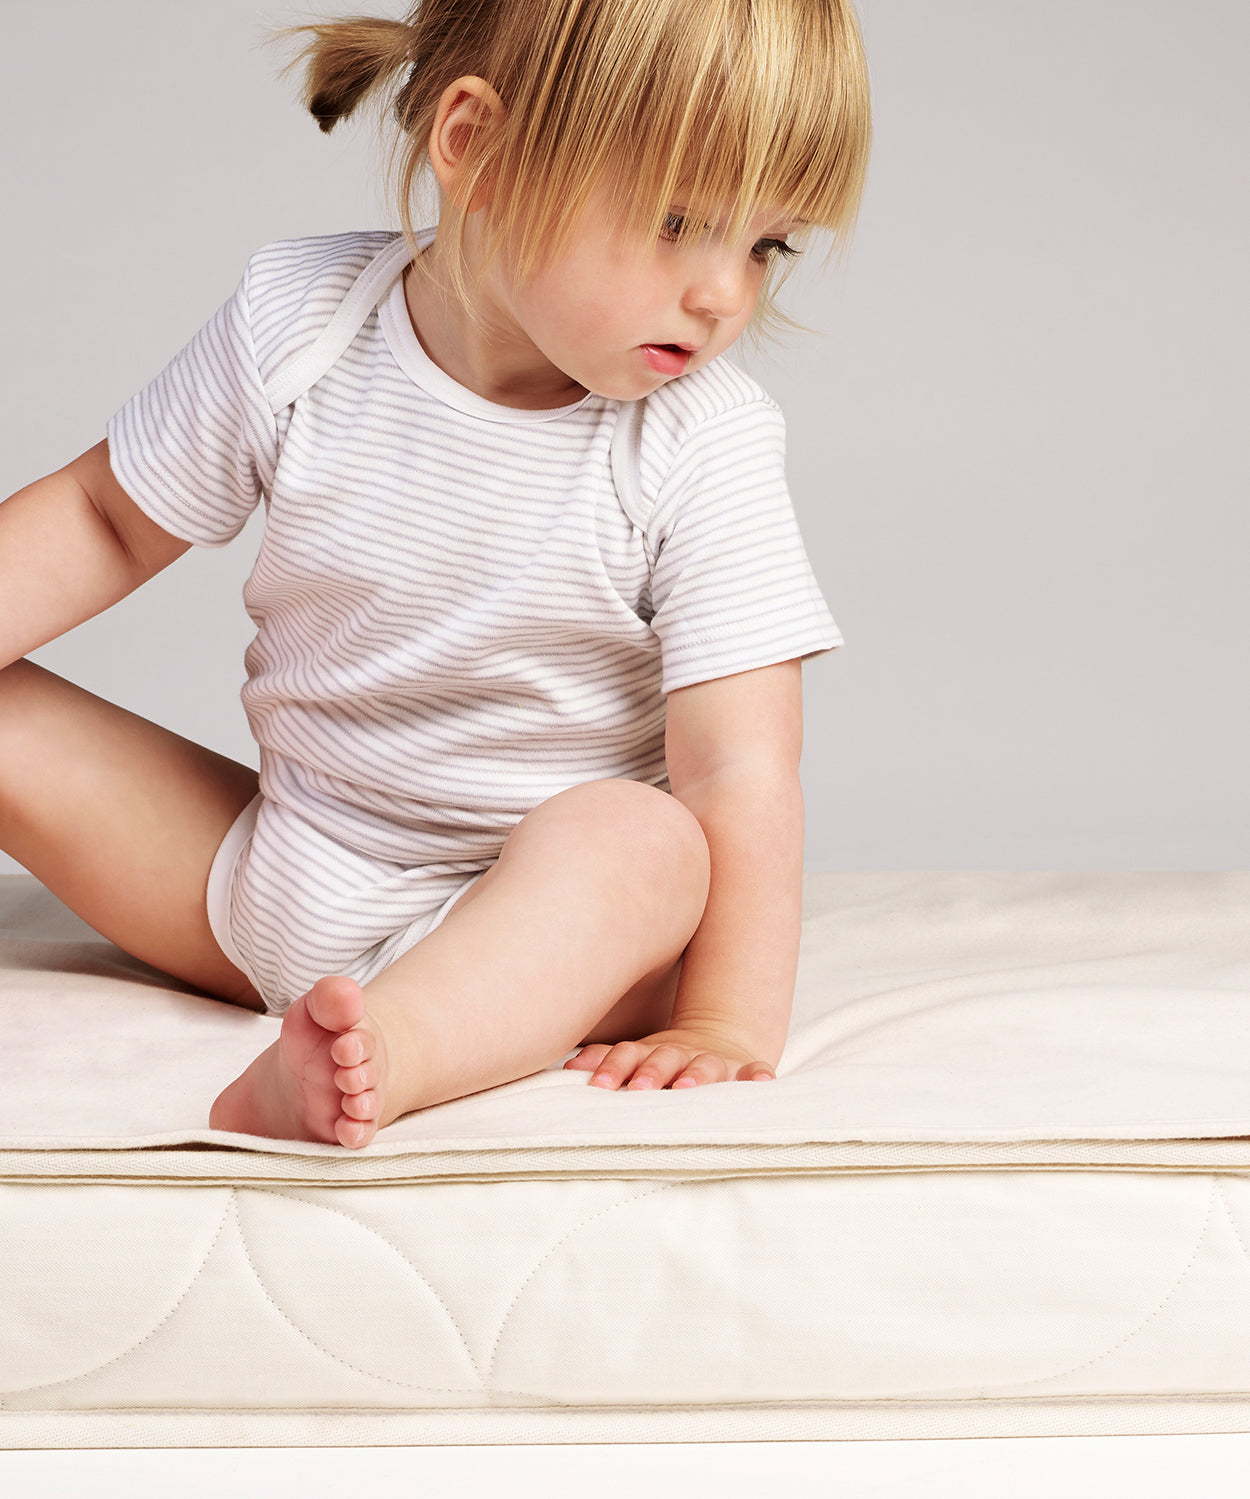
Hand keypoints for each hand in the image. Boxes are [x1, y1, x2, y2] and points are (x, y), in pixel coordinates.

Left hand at [564, 1027, 775, 1090]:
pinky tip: (764, 1082)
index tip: (598, 1084)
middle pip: (664, 1059)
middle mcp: (681, 1054)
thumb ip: (608, 1059)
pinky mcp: (743, 1069)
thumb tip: (569, 1066)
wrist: (716, 1039)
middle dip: (651, 1074)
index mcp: (651, 1052)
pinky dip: (759, 1075)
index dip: (613, 1067)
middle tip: (637, 1091)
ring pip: (706, 1066)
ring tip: (687, 1087)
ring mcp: (713, 1061)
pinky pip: (755, 1071)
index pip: (629, 1055)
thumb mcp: (637, 1054)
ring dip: (697, 1076)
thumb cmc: (664, 1058)